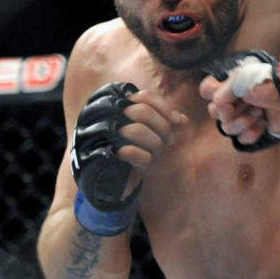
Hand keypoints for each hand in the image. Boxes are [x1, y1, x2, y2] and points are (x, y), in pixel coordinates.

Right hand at [70, 84, 185, 233]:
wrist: (105, 181)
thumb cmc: (130, 151)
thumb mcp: (149, 133)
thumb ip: (163, 122)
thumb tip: (182, 120)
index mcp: (114, 103)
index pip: (145, 97)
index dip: (165, 108)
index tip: (177, 122)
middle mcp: (102, 114)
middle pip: (142, 112)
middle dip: (163, 128)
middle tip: (168, 140)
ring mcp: (96, 134)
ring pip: (136, 130)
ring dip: (155, 143)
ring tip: (158, 151)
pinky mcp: (97, 156)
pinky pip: (128, 152)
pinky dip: (144, 157)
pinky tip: (148, 161)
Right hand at [199, 55, 279, 149]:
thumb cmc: (268, 84)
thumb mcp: (242, 80)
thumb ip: (222, 92)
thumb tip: (217, 107)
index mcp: (230, 84)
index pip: (206, 90)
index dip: (213, 95)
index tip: (227, 95)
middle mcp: (234, 100)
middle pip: (214, 113)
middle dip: (232, 111)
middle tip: (249, 104)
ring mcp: (244, 115)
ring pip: (227, 128)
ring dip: (243, 122)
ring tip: (259, 113)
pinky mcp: (255, 129)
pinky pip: (242, 139)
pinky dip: (252, 133)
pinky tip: (262, 124)